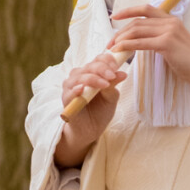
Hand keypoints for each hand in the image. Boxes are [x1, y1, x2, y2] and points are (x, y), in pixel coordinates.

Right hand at [54, 51, 125, 166]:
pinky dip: (76, 89)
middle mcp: (79, 76)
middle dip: (102, 69)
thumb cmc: (100, 111)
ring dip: (92, 79)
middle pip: (89, 66)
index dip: (107, 60)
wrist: (90, 130)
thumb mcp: (111, 98)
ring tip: (104, 84)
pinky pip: (70, 92)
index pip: (98, 59)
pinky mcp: (66, 99)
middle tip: (112, 75)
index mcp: (91, 72)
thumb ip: (113, 85)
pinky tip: (82, 89)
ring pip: (80, 77)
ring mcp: (71, 87)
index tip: (117, 66)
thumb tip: (122, 73)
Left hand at [111, 3, 189, 92]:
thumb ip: (160, 37)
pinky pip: (140, 43)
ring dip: (121, 39)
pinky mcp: (166, 43)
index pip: (146, 9)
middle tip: (110, 42)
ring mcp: (169, 31)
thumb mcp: (174, 44)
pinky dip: (127, 45)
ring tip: (112, 48)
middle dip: (120, 31)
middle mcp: (170, 22)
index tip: (115, 16)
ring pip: (137, 30)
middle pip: (138, 21)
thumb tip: (139, 39)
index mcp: (172, 20)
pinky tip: (119, 50)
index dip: (128, 10)